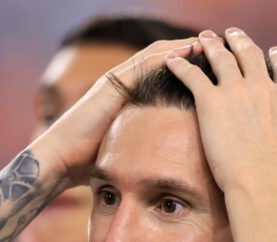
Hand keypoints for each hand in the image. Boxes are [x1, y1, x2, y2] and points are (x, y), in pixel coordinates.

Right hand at [29, 37, 202, 183]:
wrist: (58, 163)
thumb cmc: (85, 165)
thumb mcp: (121, 150)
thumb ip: (138, 145)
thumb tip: (160, 163)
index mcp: (125, 97)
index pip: (160, 72)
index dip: (186, 65)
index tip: (212, 65)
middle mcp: (120, 84)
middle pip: (161, 57)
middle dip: (188, 50)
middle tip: (218, 45)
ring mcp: (114, 82)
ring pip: (156, 54)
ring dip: (183, 46)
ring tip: (209, 41)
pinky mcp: (111, 86)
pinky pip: (144, 64)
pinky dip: (168, 54)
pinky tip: (189, 49)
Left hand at [164, 28, 276, 193]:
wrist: (259, 181)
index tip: (274, 51)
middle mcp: (263, 88)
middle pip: (251, 55)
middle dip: (240, 42)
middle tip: (231, 34)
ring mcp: (236, 91)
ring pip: (222, 58)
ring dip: (211, 46)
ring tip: (203, 39)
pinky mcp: (211, 101)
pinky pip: (193, 75)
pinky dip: (181, 66)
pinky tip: (171, 60)